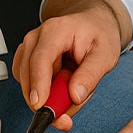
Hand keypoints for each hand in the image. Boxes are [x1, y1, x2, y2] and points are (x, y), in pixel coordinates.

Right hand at [12, 0, 124, 128]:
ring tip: (73, 85)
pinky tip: (62, 85)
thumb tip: (74, 96)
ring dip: (50, 96)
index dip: (38, 84)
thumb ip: (90, 75)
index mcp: (56, 30)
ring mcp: (29, 48)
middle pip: (28, 74)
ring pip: (28, 84)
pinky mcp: (26, 61)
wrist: (93, 24)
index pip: (40, 58)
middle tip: (71, 108)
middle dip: (47, 99)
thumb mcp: (105, 55)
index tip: (40, 106)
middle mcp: (36, 37)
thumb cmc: (99, 35)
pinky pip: (29, 86)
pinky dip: (45, 94)